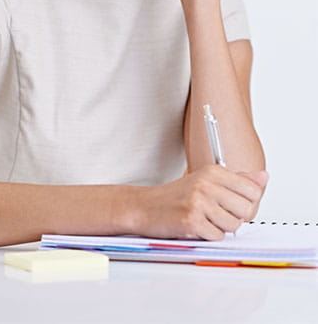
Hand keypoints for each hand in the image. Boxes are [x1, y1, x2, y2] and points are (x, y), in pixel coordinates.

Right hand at [135, 165, 268, 239]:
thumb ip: (237, 180)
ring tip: (202, 218)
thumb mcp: (206, 180)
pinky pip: (217, 237)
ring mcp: (199, 202)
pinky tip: (194, 226)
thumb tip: (264, 177)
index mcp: (213, 171)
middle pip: (246, 210)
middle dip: (233, 216)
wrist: (144, 206)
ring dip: (219, 228)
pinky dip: (207, 236)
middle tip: (213, 212)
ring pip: (233, 226)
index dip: (244, 202)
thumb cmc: (176, 196)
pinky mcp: (192, 221)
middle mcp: (206, 184)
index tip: (229, 203)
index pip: (253, 191)